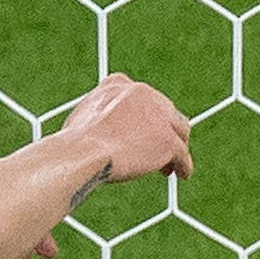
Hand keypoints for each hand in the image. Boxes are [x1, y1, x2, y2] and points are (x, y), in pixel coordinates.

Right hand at [62, 71, 192, 186]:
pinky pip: (182, 154)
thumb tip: (102, 132)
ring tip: (170, 166)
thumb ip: (100, 116)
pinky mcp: (168, 140)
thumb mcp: (84, 115)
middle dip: (164, 131)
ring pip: (178, 132)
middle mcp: (144, 93)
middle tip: (159, 150)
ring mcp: (159, 116)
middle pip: (166, 113)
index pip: (144, 97)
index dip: (148, 115)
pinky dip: (183, 165)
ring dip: (177, 148)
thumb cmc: (76, 141)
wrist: (83, 151)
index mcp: (120, 84)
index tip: (146, 129)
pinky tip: (182, 174)